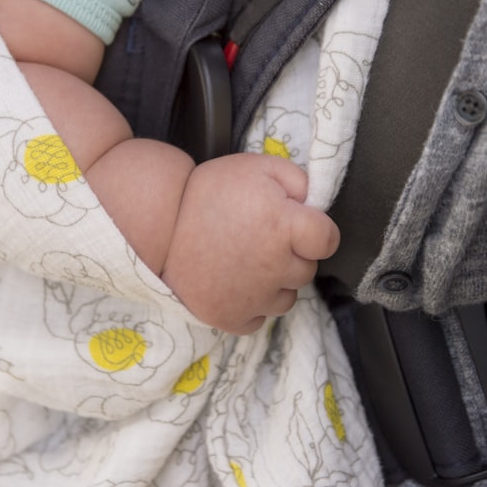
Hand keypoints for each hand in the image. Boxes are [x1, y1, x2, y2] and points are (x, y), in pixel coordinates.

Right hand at [160, 153, 339, 334]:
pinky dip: (251, 305)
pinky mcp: (231, 319)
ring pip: (286, 298)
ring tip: (245, 260)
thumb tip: (315, 203)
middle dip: (292, 255)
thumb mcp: (256, 167)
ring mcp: (253, 299)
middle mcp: (275, 268)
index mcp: (284, 227)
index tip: (297, 225)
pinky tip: (233, 281)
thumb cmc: (209, 192)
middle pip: (307, 270)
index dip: (315, 230)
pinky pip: (259, 318)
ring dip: (275, 282)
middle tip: (260, 238)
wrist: (158, 224)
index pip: (328, 240)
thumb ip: (297, 181)